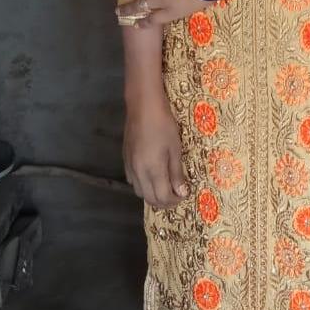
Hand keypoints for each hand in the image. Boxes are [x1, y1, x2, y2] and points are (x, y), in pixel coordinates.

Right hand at [123, 93, 189, 208]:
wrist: (143, 107)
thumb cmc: (164, 125)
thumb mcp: (175, 148)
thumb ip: (176, 172)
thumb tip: (181, 192)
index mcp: (152, 170)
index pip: (162, 197)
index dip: (174, 200)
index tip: (184, 195)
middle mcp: (138, 172)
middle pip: (149, 198)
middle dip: (164, 201)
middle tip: (176, 195)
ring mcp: (129, 166)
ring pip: (139, 191)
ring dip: (152, 194)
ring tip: (165, 186)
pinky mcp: (125, 159)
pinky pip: (132, 180)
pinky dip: (143, 185)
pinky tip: (151, 176)